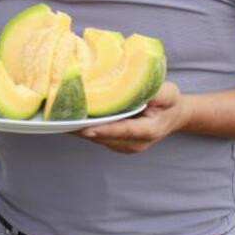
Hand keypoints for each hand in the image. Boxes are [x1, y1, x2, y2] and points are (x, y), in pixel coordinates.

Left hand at [74, 82, 188, 152]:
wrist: (174, 116)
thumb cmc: (170, 103)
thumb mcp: (169, 93)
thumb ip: (157, 93)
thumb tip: (138, 87)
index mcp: (149, 130)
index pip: (124, 130)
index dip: (104, 130)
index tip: (86, 128)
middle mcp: (135, 143)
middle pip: (106, 137)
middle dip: (85, 129)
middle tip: (63, 119)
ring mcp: (125, 146)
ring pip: (99, 139)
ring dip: (81, 131)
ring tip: (61, 119)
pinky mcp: (117, 144)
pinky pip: (98, 137)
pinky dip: (85, 129)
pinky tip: (71, 120)